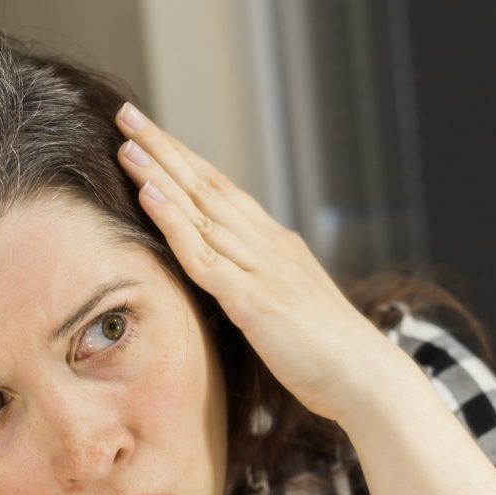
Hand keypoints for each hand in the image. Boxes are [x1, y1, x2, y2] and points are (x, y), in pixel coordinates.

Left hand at [114, 104, 410, 422]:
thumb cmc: (330, 353)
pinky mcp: (254, 301)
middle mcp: (268, 245)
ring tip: (127, 144)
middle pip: (207, 187)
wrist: (368, 380)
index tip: (150, 135)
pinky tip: (148, 196)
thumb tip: (228, 281)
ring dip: (161, 175)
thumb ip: (258, 284)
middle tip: (128, 113)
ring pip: (201, 212)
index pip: (221, 191)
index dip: (184, 161)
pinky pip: (204, 257)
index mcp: (276, 245)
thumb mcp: (288, 306)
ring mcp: (261, 269)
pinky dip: (174, 223)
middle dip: (165, 149)